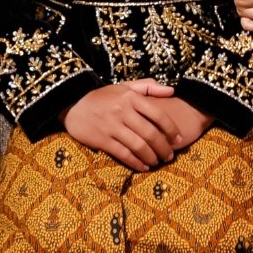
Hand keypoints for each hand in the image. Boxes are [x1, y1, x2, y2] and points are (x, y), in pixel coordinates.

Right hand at [61, 79, 191, 170]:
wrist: (73, 103)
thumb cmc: (103, 96)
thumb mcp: (126, 86)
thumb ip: (149, 87)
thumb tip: (172, 90)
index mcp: (131, 97)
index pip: (158, 114)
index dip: (171, 128)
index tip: (179, 139)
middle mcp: (123, 111)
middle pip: (150, 133)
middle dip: (164, 147)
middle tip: (170, 156)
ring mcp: (112, 126)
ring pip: (138, 145)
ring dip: (151, 156)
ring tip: (158, 162)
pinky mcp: (102, 139)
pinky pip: (123, 154)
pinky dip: (135, 162)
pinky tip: (143, 167)